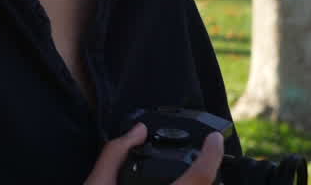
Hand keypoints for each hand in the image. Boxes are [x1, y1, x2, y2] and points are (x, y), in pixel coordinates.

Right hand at [84, 123, 224, 184]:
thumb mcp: (96, 184)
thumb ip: (115, 153)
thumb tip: (138, 130)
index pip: (199, 178)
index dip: (211, 156)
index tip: (214, 139)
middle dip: (209, 171)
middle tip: (205, 153)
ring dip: (200, 182)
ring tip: (193, 169)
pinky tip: (176, 181)